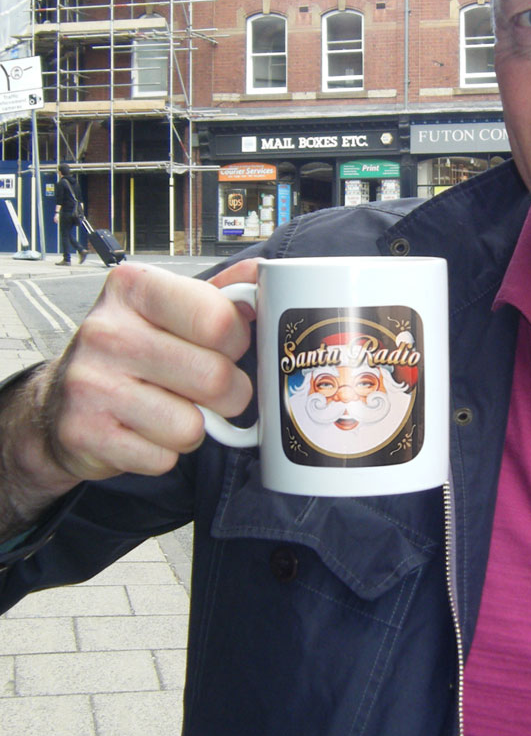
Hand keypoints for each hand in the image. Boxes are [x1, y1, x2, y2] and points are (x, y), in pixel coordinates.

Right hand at [0, 259, 257, 531]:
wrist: (60, 403)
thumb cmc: (131, 351)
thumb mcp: (169, 308)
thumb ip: (221, 293)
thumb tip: (267, 276)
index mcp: (134, 288)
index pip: (219, 319)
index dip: (238, 341)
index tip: (228, 346)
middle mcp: (106, 331)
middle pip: (215, 377)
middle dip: (230, 393)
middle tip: (213, 389)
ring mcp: (91, 384)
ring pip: (192, 426)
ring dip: (196, 427)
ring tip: (173, 408)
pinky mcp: (85, 433)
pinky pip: (164, 459)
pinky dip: (165, 453)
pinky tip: (145, 431)